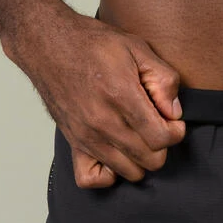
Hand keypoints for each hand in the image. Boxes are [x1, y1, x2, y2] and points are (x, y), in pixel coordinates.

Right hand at [5, 4, 185, 187]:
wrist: (47, 43)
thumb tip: (174, 113)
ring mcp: (86, 137)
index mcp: (121, 96)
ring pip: (130, 172)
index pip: (162, 139)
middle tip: (155, 125)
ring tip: (137, 136)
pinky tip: (116, 154)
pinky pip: (91, 179)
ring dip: (140, 158)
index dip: (175, 131)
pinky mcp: (73, 143)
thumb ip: (163, 80)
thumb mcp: (138, 48)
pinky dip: (108, 174)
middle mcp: (102, 122)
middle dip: (161, 144)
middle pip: (151, 160)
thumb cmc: (92, 44)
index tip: (172, 121)